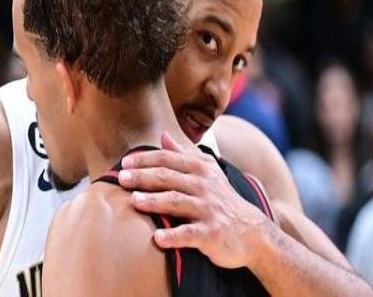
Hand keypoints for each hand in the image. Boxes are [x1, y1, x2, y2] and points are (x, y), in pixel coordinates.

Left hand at [118, 132, 271, 268]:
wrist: (251, 232)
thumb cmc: (222, 199)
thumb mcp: (208, 171)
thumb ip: (184, 153)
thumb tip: (164, 135)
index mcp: (200, 168)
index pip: (168, 159)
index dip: (145, 159)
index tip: (124, 163)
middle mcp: (204, 185)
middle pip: (168, 177)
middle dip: (143, 176)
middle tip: (121, 178)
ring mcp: (208, 209)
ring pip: (177, 202)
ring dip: (155, 201)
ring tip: (134, 201)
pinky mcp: (212, 233)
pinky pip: (190, 234)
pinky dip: (174, 236)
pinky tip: (157, 238)